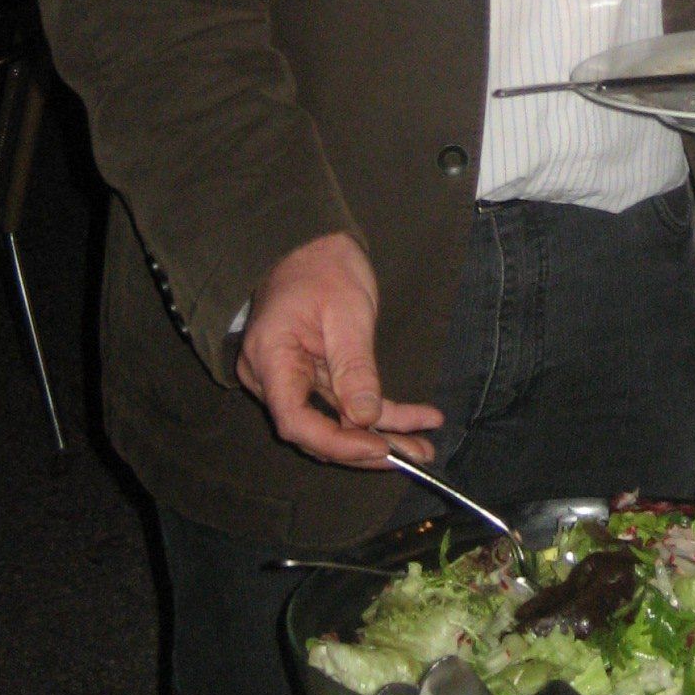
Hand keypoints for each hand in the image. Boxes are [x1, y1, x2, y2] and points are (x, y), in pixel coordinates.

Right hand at [235, 231, 443, 467]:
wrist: (311, 241)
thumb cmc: (324, 266)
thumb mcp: (347, 313)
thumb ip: (354, 368)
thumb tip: (365, 419)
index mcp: (270, 358)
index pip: (295, 419)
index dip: (336, 442)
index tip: (377, 445)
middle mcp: (272, 377)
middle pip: (316, 429)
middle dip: (368, 446)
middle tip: (416, 454)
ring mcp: (290, 379)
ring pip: (334, 420)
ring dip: (380, 434)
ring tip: (424, 445)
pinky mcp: (310, 376)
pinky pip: (342, 402)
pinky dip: (378, 413)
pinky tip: (415, 420)